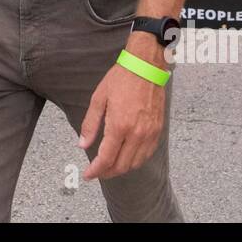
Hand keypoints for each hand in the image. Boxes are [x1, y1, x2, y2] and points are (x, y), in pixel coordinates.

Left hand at [78, 33, 167, 180]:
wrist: (146, 66)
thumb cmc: (121, 79)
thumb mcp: (99, 98)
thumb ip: (90, 124)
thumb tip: (83, 144)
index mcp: (119, 125)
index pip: (106, 158)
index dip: (96, 170)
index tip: (88, 175)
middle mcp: (137, 133)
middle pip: (122, 165)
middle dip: (107, 173)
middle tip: (97, 172)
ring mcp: (150, 133)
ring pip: (136, 163)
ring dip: (122, 169)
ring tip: (110, 167)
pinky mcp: (158, 130)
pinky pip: (147, 154)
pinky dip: (136, 161)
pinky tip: (127, 157)